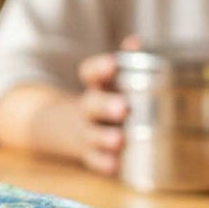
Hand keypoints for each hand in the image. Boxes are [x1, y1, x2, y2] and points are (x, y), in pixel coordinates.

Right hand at [73, 43, 132, 176]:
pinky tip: (115, 166)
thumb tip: (136, 41)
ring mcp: (87, 131)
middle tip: (123, 108)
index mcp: (96, 85)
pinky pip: (93, 160)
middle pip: (92, 104)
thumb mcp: (113, 79)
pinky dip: (103, 163)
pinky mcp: (89, 154)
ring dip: (104, 137)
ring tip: (119, 140)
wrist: (72, 128)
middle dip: (106, 106)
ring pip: (92, 134)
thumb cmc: (107, 98)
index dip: (100, 68)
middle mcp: (89, 108)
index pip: (90, 72)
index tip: (112, 65)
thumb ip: (126, 60)